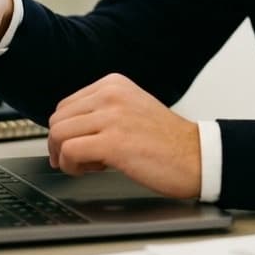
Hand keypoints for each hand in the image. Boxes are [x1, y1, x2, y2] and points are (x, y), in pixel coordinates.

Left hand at [47, 73, 201, 199]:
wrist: (196, 156)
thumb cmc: (167, 141)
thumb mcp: (132, 109)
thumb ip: (103, 112)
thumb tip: (69, 130)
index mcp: (114, 84)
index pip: (66, 105)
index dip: (67, 131)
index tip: (75, 146)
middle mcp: (111, 95)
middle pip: (58, 119)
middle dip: (61, 144)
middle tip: (79, 160)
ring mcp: (112, 117)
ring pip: (59, 134)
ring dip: (65, 156)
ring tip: (86, 165)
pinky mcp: (113, 142)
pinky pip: (69, 152)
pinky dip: (71, 166)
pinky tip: (89, 170)